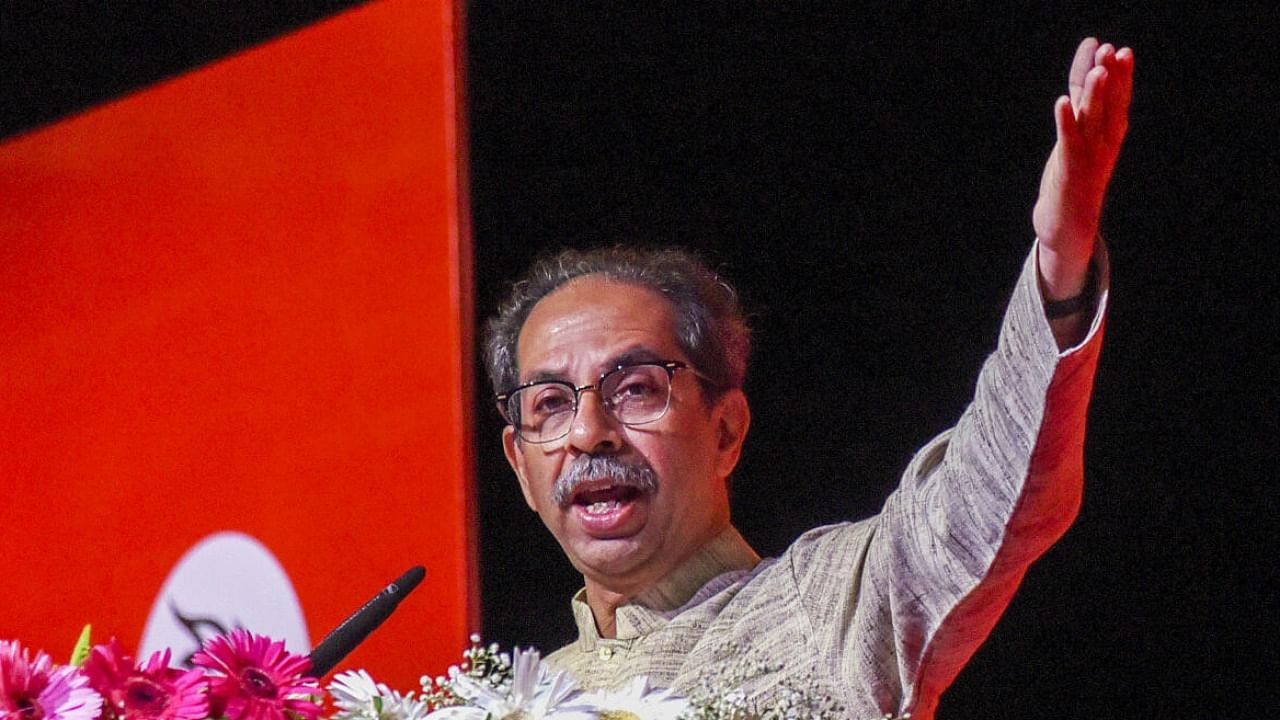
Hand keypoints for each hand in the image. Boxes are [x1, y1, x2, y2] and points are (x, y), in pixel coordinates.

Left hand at [1032, 38, 1133, 298]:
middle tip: (1114, 52)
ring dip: (1095, 96)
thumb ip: (1082, 105)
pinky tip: (1062, 102)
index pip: (1119, 101)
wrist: (1068, 227)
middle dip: (1113, 79)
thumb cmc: (1073, 177)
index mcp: (1110, 138)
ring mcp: (1088, 160)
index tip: (1122, 50)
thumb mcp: (1080, 138)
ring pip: (1093, 122)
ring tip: (1098, 71)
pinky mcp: (1068, 172)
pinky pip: (1068, 142)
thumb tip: (1088, 73)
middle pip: (1110, 107)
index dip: (1121, 76)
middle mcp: (1103, 146)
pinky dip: (1066, 122)